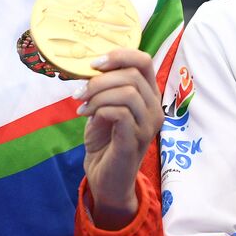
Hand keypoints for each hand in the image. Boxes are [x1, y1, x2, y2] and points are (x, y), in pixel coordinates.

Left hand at [79, 48, 162, 228]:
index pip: (144, 61)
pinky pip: (120, 113)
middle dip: (100, 79)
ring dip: (98, 95)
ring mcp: (148, 125)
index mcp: (148, 96)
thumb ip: (104, 88)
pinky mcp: (136, 140)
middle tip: (80, 92)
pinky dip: (100, 110)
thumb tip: (90, 68)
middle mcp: (154, 108)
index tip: (93, 64)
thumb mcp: (103, 108)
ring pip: (128, 92)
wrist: (105, 179)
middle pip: (133, 74)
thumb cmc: (105, 143)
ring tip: (82, 107)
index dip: (119, 55)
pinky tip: (89, 117)